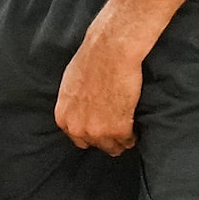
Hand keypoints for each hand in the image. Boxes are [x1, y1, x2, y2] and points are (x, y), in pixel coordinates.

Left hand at [54, 16, 145, 154]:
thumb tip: (80, 110)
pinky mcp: (119, 129)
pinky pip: (127, 141)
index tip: (101, 128)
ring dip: (120, 141)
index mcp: (63, 117)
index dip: (91, 132)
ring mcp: (98, 131)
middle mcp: (77, 128)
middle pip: (94, 144)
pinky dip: (132, 136)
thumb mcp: (69, 85)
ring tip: (127, 133)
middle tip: (116, 130)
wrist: (110, 52)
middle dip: (105, 138)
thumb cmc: (91, 61)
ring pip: (112, 148)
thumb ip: (73, 105)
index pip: (77, 138)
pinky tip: (135, 129)